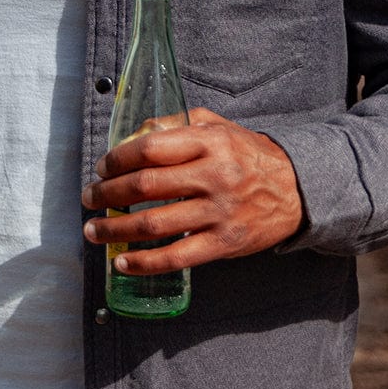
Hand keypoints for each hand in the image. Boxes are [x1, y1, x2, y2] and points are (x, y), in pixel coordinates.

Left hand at [82, 107, 304, 273]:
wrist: (298, 189)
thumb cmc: (249, 156)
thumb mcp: (218, 127)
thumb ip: (176, 125)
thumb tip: (133, 136)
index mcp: (210, 143)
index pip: (150, 149)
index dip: (117, 160)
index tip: (101, 168)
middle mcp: (214, 176)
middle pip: (146, 186)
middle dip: (108, 193)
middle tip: (89, 198)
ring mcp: (219, 213)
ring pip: (154, 225)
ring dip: (115, 229)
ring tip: (93, 230)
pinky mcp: (223, 244)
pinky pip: (176, 257)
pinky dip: (144, 263)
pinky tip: (122, 262)